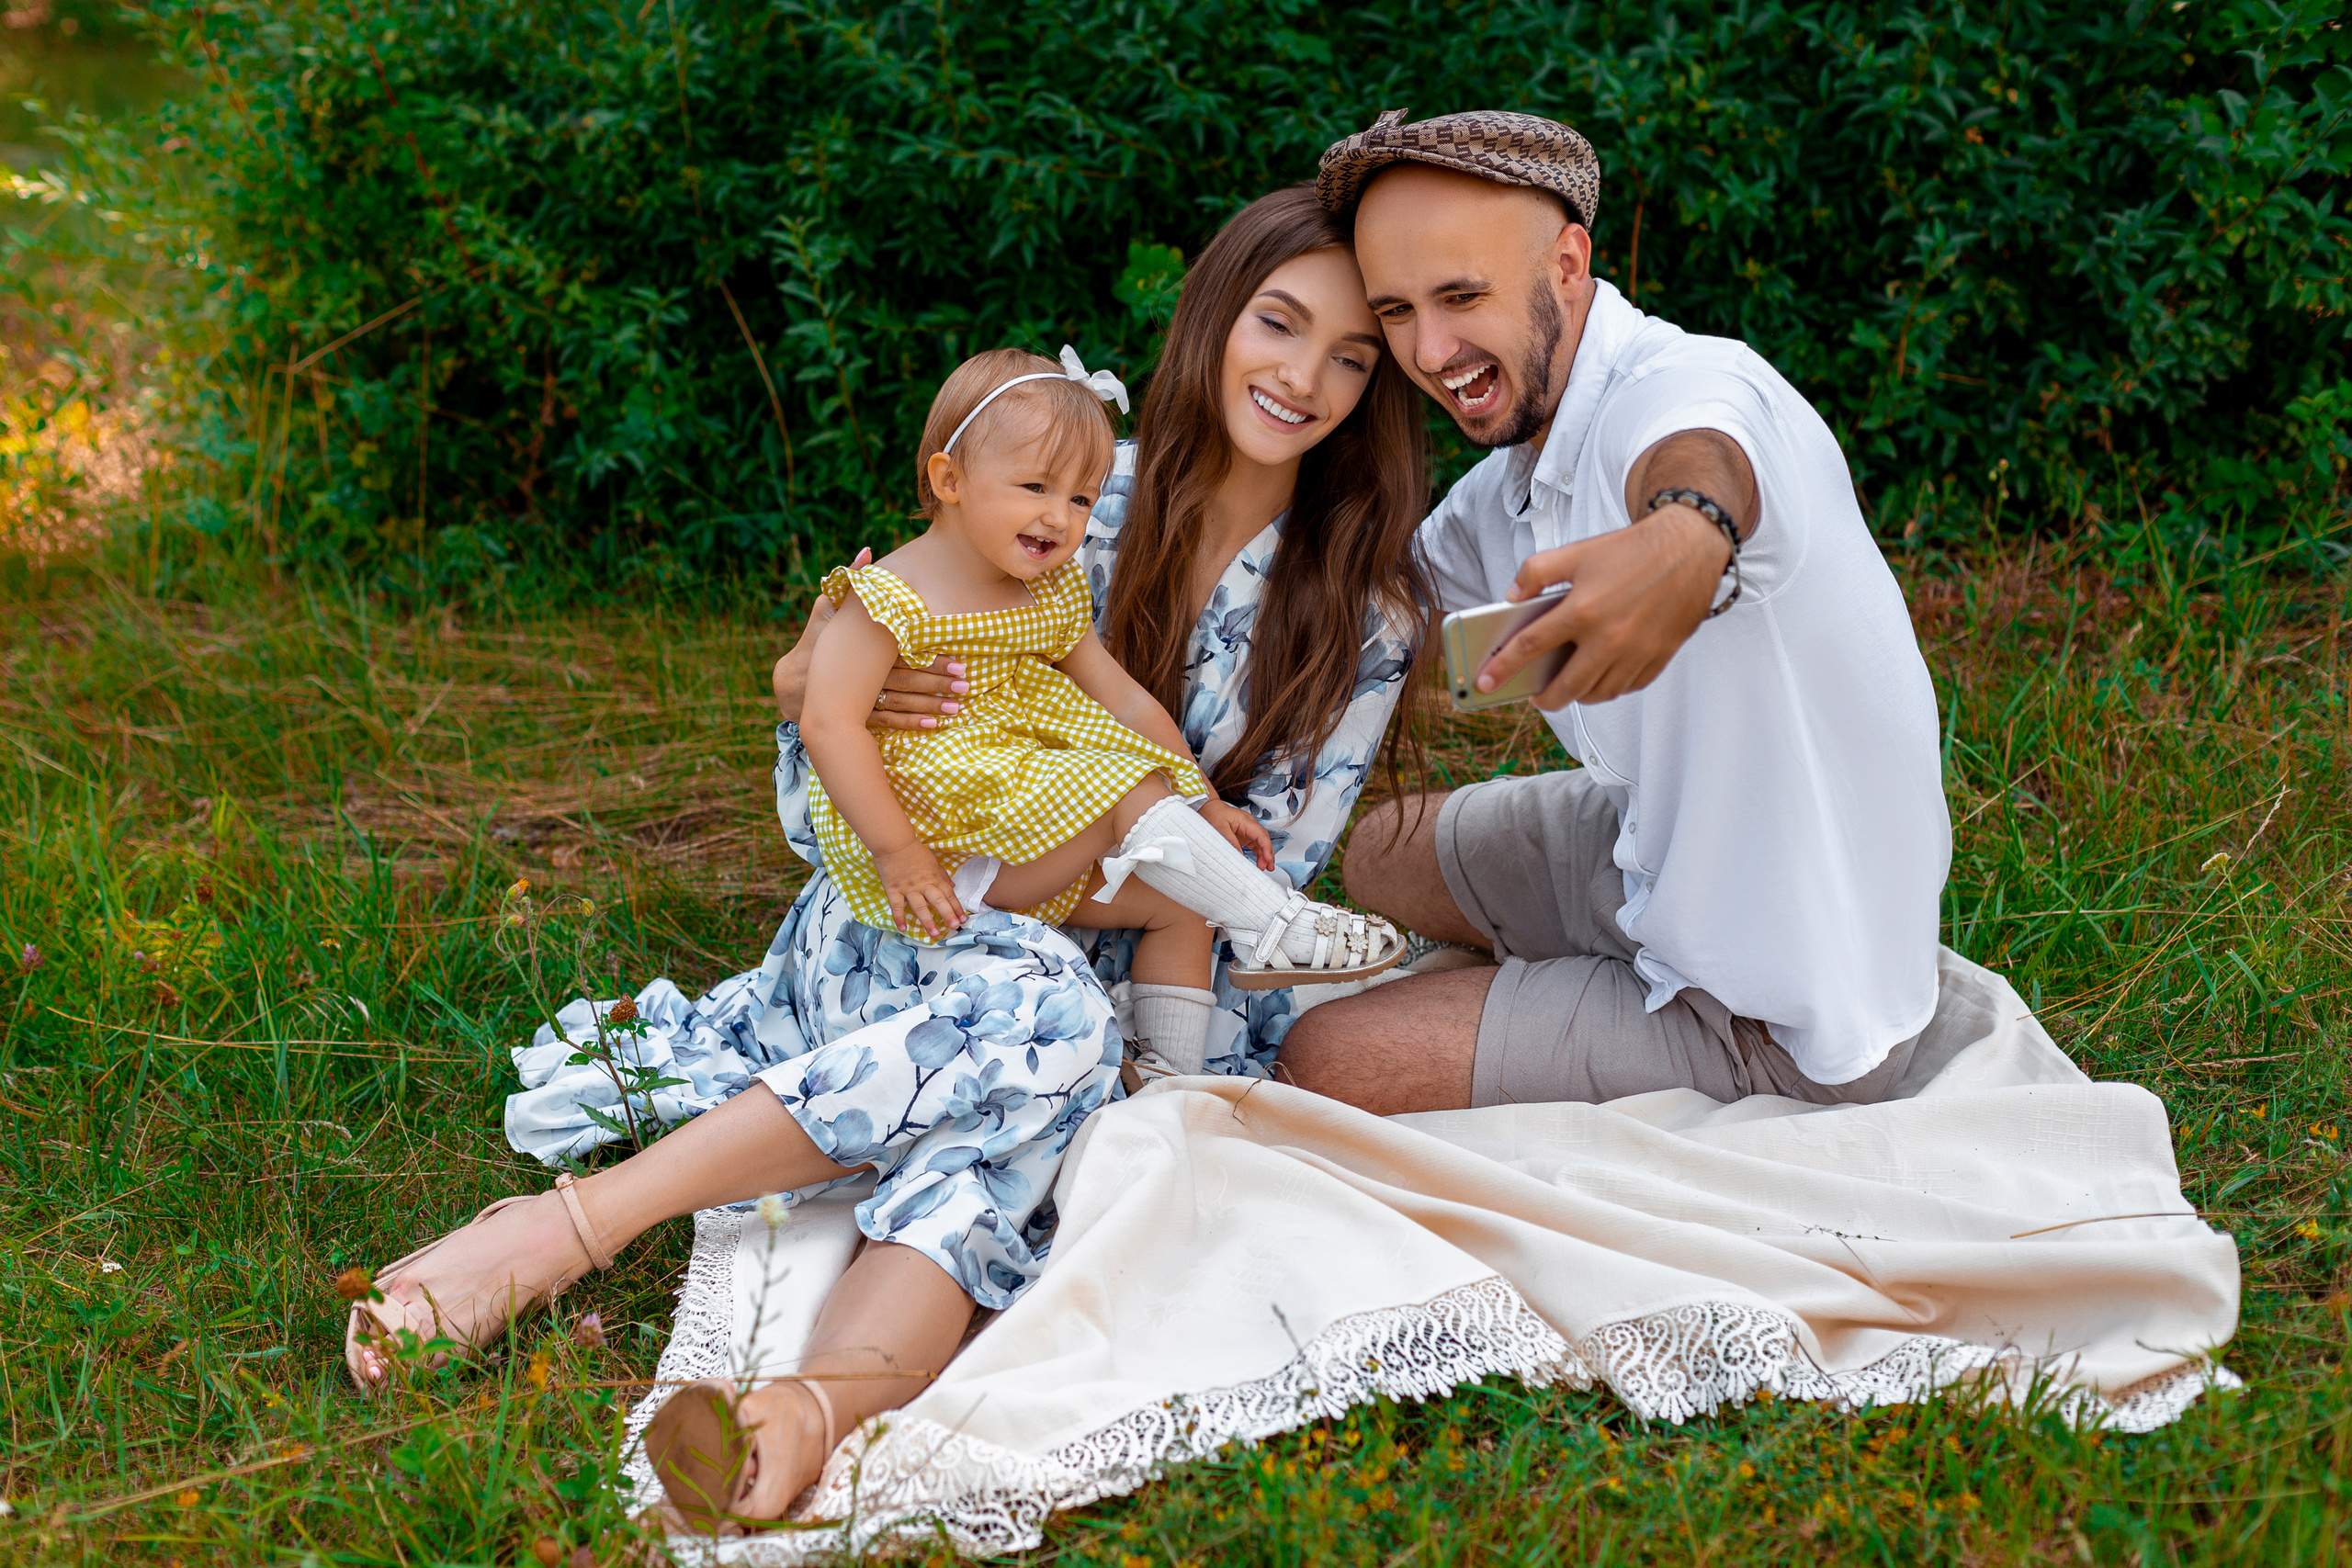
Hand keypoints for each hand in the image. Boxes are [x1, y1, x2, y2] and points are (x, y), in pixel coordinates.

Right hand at [771, 548, 971, 728]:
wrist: (797, 683)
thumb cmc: (818, 640)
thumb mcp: (830, 609)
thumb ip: (853, 581)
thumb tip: (868, 550)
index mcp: (865, 648)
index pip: (904, 653)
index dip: (932, 658)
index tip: (960, 660)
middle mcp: (866, 673)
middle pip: (908, 678)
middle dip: (937, 682)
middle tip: (965, 684)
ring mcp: (864, 697)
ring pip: (903, 702)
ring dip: (930, 705)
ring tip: (956, 707)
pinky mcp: (862, 714)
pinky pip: (890, 721)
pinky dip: (912, 724)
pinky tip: (933, 725)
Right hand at [874, 842, 964, 941]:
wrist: (894, 843)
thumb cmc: (914, 851)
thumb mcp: (933, 861)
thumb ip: (942, 875)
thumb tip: (952, 886)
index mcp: (934, 877)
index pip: (948, 895)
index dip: (956, 907)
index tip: (963, 919)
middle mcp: (924, 884)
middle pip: (938, 901)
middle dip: (948, 914)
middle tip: (954, 927)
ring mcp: (909, 888)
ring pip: (920, 907)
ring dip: (927, 921)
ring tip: (934, 934)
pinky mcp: (893, 889)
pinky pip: (897, 906)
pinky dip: (899, 918)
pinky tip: (903, 928)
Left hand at [1199, 801, 1273, 870]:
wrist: (1208, 808)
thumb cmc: (1214, 814)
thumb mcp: (1219, 828)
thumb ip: (1230, 841)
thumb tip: (1240, 854)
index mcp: (1245, 821)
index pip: (1261, 835)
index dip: (1266, 847)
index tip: (1268, 859)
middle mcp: (1249, 826)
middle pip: (1263, 840)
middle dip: (1268, 854)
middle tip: (1268, 867)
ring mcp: (1248, 831)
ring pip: (1261, 844)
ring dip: (1264, 855)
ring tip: (1264, 867)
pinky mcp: (1244, 836)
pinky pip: (1255, 845)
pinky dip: (1258, 854)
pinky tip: (1259, 862)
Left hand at [1475, 507, 1730, 708]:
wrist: (1690, 548)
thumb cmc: (1630, 550)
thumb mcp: (1576, 551)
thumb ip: (1536, 572)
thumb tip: (1512, 598)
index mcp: (1582, 609)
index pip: (1531, 646)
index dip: (1502, 668)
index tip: (1484, 684)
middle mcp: (1609, 637)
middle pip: (1566, 687)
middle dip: (1544, 698)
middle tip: (1534, 696)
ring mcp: (1636, 652)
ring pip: (1598, 693)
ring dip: (1577, 696)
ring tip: (1567, 685)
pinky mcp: (1659, 657)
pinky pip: (1627, 687)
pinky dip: (1609, 689)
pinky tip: (1600, 678)